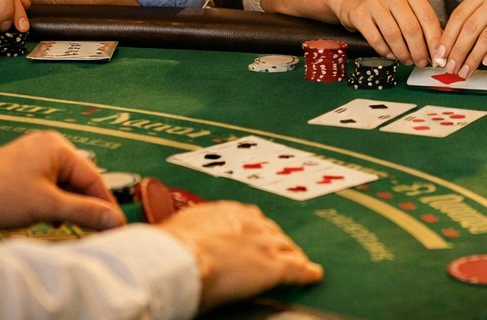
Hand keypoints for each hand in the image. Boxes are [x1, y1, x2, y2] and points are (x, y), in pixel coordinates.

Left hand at [0, 130, 122, 231]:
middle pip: (78, 180)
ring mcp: (31, 156)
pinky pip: (45, 186)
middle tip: (90, 230)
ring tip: (62, 226)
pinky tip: (46, 218)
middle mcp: (46, 146)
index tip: (115, 225)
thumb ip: (84, 212)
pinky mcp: (18, 169)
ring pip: (61, 184)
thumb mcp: (47, 206)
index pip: (92, 177)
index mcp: (57, 146)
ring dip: (65, 206)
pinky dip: (50, 202)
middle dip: (83, 205)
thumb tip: (115, 220)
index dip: (104, 204)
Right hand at [161, 201, 322, 309]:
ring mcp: (265, 244)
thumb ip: (193, 228)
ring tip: (300, 263)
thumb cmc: (173, 245)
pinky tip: (314, 275)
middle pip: (274, 233)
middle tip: (281, 251)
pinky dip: (307, 273)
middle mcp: (252, 223)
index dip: (257, 232)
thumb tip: (185, 235)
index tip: (258, 237)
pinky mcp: (273, 267)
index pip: (252, 220)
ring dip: (293, 256)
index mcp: (230, 212)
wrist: (181, 258)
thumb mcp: (183, 226)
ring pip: (288, 249)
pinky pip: (297, 270)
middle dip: (278, 243)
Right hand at [326, 0, 443, 66]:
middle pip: (411, 28)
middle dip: (419, 50)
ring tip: (407, 60)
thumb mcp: (406, 7)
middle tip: (421, 62)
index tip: (438, 56)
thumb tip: (438, 48)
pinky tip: (391, 55)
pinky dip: (386, 51)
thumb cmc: (386, 6)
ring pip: (394, 35)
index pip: (428, 17)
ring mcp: (374, 2)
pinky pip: (376, 39)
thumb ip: (422, 23)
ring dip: (403, 53)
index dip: (435, 40)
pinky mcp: (359, 13)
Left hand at [436, 0, 486, 77]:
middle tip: (450, 67)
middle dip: (457, 50)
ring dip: (473, 56)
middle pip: (470, 26)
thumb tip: (452, 48)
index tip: (439, 54)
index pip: (460, 14)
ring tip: (466, 70)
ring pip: (486, 34)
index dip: (447, 36)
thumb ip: (478, 22)